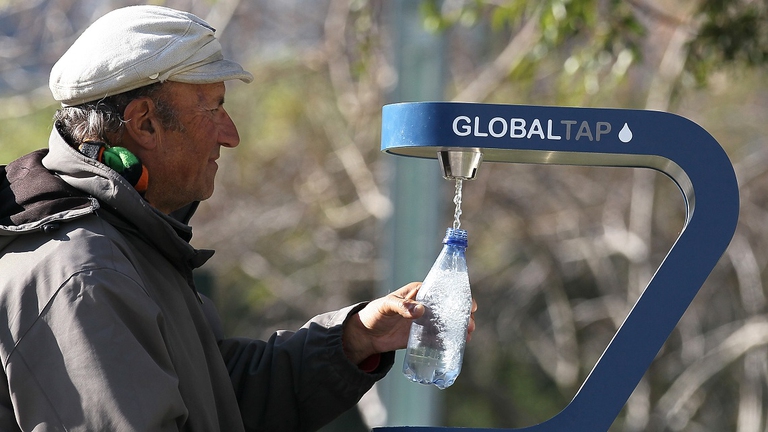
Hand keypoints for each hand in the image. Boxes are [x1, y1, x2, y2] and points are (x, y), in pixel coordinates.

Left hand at [342, 282, 477, 364]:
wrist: (366, 335)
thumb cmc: (374, 314)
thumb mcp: (386, 306)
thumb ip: (401, 306)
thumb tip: (420, 310)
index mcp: (419, 292)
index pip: (442, 291)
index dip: (458, 296)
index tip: (469, 305)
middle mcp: (425, 305)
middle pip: (449, 308)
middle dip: (462, 315)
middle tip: (470, 325)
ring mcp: (425, 321)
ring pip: (447, 323)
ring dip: (459, 328)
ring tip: (467, 336)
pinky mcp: (422, 336)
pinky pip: (439, 338)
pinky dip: (449, 341)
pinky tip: (458, 345)